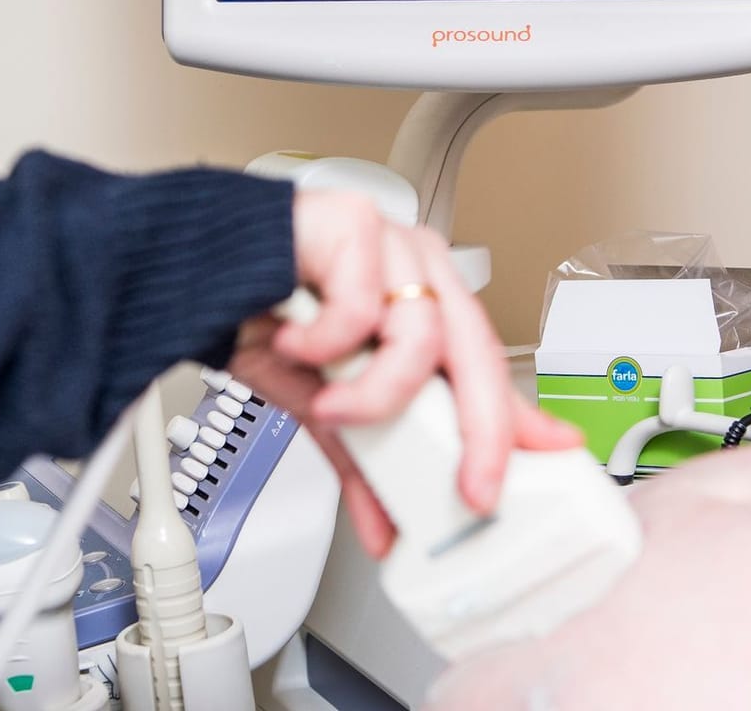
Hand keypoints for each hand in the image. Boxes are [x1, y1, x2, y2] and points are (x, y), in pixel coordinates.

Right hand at [230, 191, 582, 557]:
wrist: (194, 271)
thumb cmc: (260, 317)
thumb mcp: (324, 402)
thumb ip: (363, 458)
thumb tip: (384, 526)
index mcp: (424, 303)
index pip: (487, 367)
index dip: (520, 417)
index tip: (556, 457)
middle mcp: (418, 270)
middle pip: (477, 352)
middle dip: (481, 432)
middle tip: (470, 487)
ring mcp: (391, 243)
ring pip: (422, 336)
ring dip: (375, 392)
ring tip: (332, 403)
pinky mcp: (354, 224)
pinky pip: (360, 306)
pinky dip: (323, 341)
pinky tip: (292, 341)